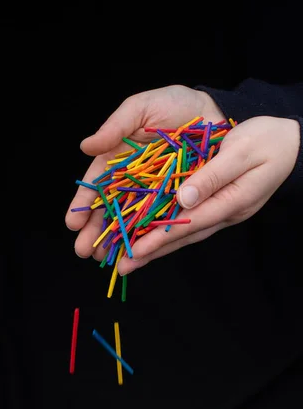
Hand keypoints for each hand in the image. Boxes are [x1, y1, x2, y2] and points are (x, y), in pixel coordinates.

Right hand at [65, 85, 224, 257]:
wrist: (217, 113)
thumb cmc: (177, 106)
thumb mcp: (142, 108)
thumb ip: (115, 126)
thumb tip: (85, 146)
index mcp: (119, 161)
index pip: (96, 186)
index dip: (83, 205)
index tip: (72, 223)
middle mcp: (133, 183)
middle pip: (109, 211)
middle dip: (95, 233)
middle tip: (84, 251)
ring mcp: (154, 196)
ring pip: (131, 224)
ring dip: (117, 243)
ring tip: (104, 260)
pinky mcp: (176, 204)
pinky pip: (159, 225)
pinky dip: (147, 241)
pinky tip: (134, 256)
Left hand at [118, 116, 299, 274]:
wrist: (291, 142)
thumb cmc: (268, 141)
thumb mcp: (242, 152)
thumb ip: (213, 176)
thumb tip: (183, 199)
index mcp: (231, 201)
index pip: (189, 224)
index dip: (160, 238)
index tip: (135, 250)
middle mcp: (224, 213)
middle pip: (183, 236)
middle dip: (152, 252)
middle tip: (123, 267)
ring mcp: (221, 211)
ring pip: (184, 233)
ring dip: (156, 247)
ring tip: (130, 260)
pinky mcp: (216, 204)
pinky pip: (188, 222)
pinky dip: (167, 231)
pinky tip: (148, 236)